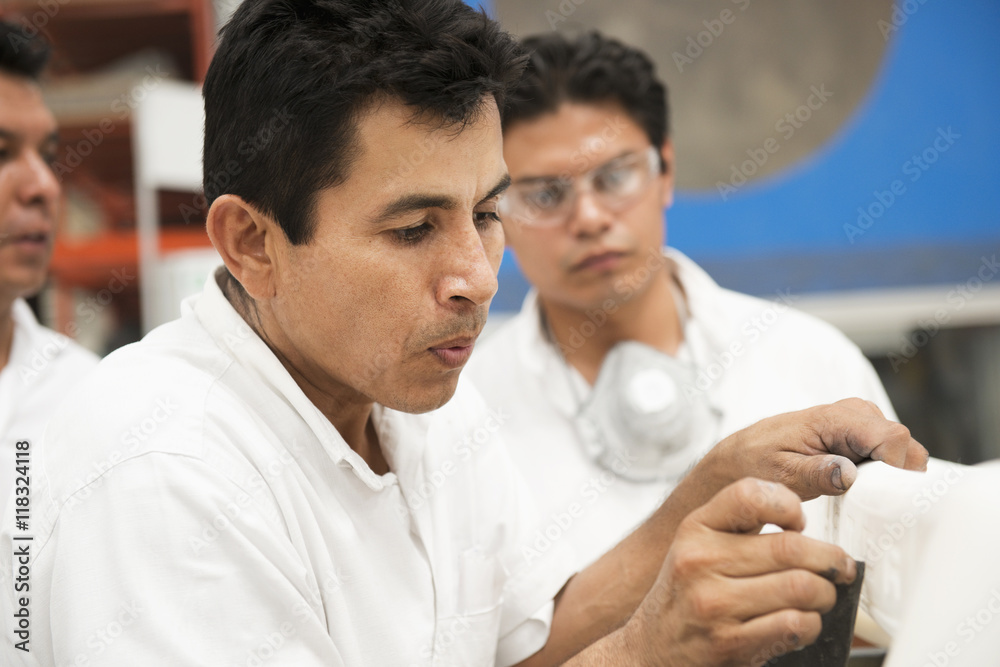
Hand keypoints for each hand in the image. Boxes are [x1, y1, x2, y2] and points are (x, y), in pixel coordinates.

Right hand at [625, 478, 855, 666]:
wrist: (651, 647)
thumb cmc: (684, 593)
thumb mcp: (696, 546)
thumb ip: (738, 526)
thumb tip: (800, 524)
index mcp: (695, 528)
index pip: (750, 495)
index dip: (788, 504)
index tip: (799, 523)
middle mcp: (700, 561)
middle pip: (791, 547)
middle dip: (830, 560)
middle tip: (838, 569)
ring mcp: (713, 604)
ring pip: (801, 587)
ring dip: (825, 595)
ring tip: (821, 596)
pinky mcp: (728, 643)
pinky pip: (794, 625)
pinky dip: (811, 624)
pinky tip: (802, 622)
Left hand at [705, 398, 927, 499]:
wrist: (741, 456)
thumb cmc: (756, 462)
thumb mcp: (781, 474)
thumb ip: (817, 473)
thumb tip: (850, 474)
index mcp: (832, 419)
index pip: (892, 437)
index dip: (899, 468)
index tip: (889, 496)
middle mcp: (852, 413)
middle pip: (903, 443)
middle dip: (897, 474)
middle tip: (874, 500)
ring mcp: (859, 422)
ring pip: (900, 448)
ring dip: (889, 474)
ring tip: (862, 495)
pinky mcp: (860, 435)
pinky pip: (888, 453)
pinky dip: (882, 472)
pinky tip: (862, 488)